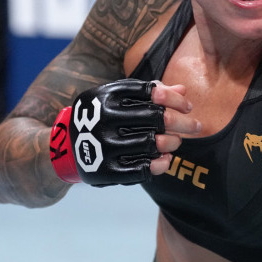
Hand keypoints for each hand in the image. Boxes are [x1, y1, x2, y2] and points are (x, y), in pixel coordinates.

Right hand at [49, 78, 200, 185]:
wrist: (66, 145)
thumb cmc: (103, 114)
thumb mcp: (120, 97)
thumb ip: (152, 92)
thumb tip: (183, 90)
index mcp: (108, 95)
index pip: (152, 93)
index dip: (175, 100)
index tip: (188, 106)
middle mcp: (103, 118)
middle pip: (156, 118)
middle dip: (182, 122)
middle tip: (196, 127)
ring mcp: (102, 146)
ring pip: (152, 143)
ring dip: (172, 143)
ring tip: (177, 142)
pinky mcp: (103, 171)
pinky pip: (140, 170)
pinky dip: (159, 165)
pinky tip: (166, 160)